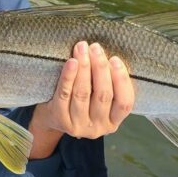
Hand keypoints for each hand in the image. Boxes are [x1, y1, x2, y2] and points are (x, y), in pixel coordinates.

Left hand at [29, 41, 134, 156]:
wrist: (52, 117)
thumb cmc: (81, 101)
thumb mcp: (99, 98)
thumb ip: (107, 83)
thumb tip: (107, 55)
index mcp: (113, 121)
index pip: (125, 103)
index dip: (121, 80)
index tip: (115, 59)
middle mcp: (98, 128)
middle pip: (103, 95)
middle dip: (100, 68)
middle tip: (96, 48)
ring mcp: (79, 126)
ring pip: (83, 94)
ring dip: (84, 68)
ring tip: (82, 49)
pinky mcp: (61, 120)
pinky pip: (64, 94)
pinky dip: (68, 77)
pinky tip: (71, 62)